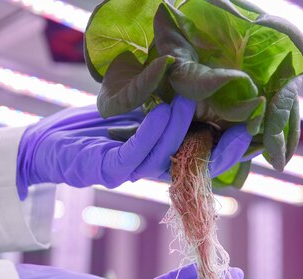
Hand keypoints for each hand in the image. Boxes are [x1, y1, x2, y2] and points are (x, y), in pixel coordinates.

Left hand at [16, 96, 252, 198]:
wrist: (51, 140)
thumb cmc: (98, 122)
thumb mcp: (142, 109)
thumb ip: (170, 104)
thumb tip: (205, 83)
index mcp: (167, 155)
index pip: (206, 157)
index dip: (230, 149)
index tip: (251, 130)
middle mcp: (154, 167)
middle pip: (195, 166)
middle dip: (221, 152)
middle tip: (242, 130)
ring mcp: (132, 172)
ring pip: (165, 156)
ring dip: (180, 129)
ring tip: (190, 100)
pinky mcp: (106, 170)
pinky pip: (134, 155)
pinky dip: (151, 135)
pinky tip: (163, 112)